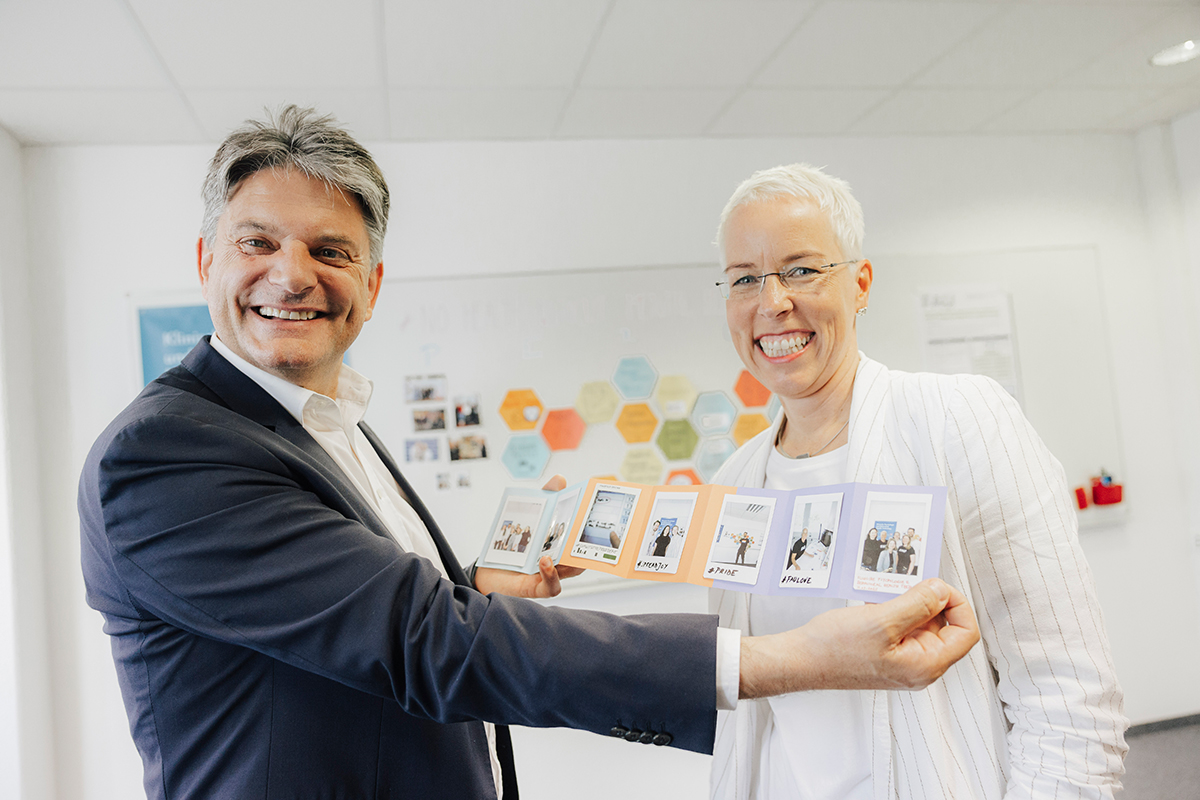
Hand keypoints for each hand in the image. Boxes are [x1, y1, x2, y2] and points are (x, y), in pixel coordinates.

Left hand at [472, 473, 583, 598]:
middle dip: (588, 544)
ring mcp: (549, 575)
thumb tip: (560, 480)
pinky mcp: (536, 588)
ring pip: (571, 571)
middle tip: (590, 530)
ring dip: (572, 560)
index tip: (597, 515)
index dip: (592, 528)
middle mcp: (559, 560)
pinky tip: (545, 561)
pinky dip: (551, 575)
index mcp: (561, 543)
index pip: (582, 536)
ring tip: (565, 546)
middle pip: (581, 553)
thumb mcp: (528, 518)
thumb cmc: (511, 547)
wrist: (485, 571)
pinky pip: (551, 587)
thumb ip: (545, 498)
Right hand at [739, 578, 978, 697]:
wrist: (801, 660)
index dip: (956, 604)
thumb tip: (941, 590)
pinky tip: (876, 605)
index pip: (966, 632)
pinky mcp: (889, 654)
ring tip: (885, 597)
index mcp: (926, 665)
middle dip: (929, 602)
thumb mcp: (882, 621)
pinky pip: (904, 627)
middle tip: (905, 588)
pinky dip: (895, 610)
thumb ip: (918, 604)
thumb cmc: (834, 650)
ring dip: (909, 604)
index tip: (936, 587)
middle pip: (946, 626)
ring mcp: (904, 661)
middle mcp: (920, 667)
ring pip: (923, 624)